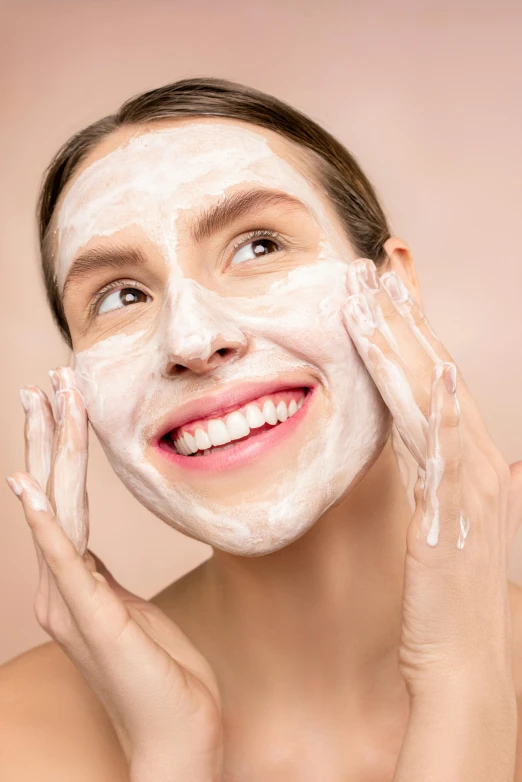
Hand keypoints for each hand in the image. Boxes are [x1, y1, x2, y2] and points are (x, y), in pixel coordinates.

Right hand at [6, 368, 222, 780]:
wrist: (177, 737)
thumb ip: (101, 581)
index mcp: (71, 583)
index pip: (60, 500)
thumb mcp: (130, 612)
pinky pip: (64, 560)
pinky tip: (29, 488)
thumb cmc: (160, 673)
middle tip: (46, 382)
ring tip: (47, 403)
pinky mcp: (91, 617)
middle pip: (50, 495)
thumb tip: (90, 553)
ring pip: (56, 511)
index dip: (58, 449)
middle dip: (49, 434)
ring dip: (52, 453)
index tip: (61, 402)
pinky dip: (44, 523)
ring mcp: (71, 603)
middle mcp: (60, 588)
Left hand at [342, 259, 521, 698]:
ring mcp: (471, 481)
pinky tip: (427, 365)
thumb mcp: (440, 528)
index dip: (414, 328)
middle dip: (410, 313)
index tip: (389, 284)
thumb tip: (453, 455)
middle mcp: (476, 460)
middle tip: (383, 261)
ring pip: (437, 393)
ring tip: (377, 291)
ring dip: (406, 339)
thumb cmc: (441, 601)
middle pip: (439, 368)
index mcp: (466, 461)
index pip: (437, 377)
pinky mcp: (455, 509)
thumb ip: (441, 484)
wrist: (461, 667)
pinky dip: (434, 402)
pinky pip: (444, 444)